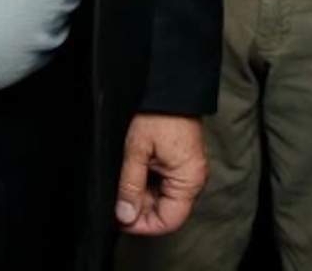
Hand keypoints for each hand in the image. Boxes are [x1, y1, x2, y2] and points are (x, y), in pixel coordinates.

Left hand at [116, 113, 207, 236]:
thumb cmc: (157, 115)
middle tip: (117, 200)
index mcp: (189, 181)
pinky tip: (135, 173)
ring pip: (165, 197)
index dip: (144, 225)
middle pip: (167, 210)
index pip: (168, 221)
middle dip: (141, 208)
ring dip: (144, 195)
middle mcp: (194, 180)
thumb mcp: (137, 151)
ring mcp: (190, 171)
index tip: (121, 220)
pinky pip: (167, 182)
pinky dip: (150, 182)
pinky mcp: (184, 161)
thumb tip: (125, 216)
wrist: (171, 85)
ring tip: (124, 183)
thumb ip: (130, 186)